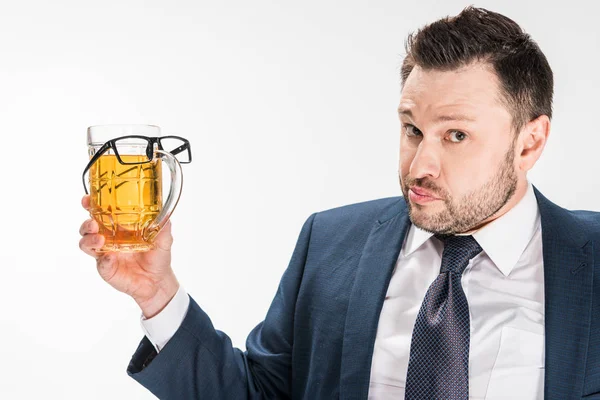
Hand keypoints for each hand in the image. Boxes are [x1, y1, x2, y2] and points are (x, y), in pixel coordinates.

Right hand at [79, 195, 178, 317]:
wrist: (158, 280)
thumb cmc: (158, 256)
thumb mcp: (164, 237)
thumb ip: (163, 224)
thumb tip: (164, 211)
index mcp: (119, 226)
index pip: (101, 211)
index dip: (91, 204)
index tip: (88, 199)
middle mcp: (109, 237)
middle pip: (88, 226)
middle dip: (86, 222)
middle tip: (93, 223)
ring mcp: (106, 253)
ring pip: (86, 244)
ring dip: (89, 240)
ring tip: (100, 240)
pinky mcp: (107, 268)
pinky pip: (100, 263)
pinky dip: (103, 260)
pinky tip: (109, 258)